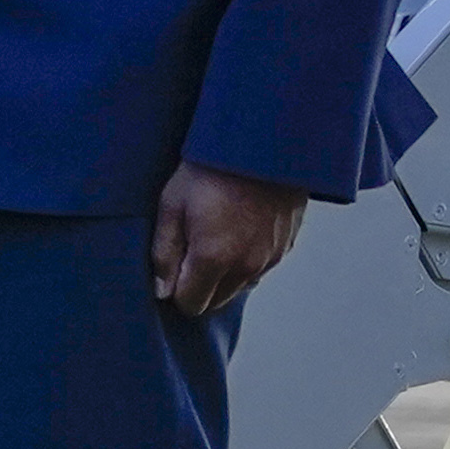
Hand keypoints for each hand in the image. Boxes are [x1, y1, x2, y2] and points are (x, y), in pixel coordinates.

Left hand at [151, 160, 305, 316]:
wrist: (262, 143)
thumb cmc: (209, 170)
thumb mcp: (172, 205)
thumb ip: (164, 254)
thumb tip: (163, 291)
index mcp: (215, 258)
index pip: (191, 305)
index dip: (176, 291)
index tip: (172, 268)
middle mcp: (247, 266)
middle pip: (216, 301)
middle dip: (199, 286)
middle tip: (189, 250)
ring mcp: (271, 257)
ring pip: (239, 287)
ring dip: (224, 274)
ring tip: (214, 235)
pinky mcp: (286, 246)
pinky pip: (260, 269)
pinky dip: (246, 260)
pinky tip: (237, 230)